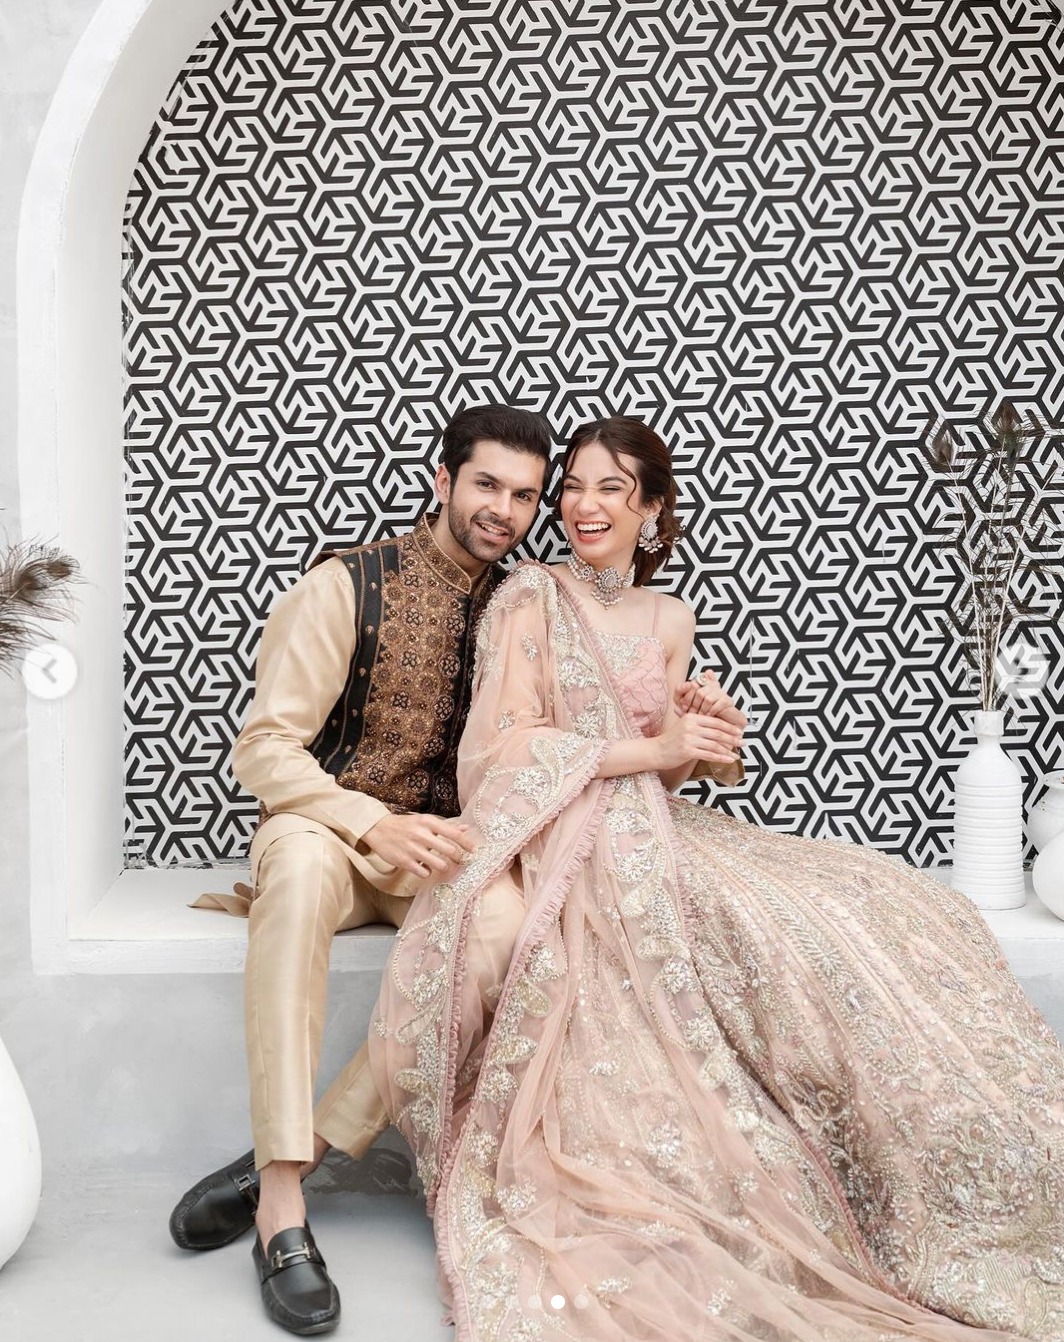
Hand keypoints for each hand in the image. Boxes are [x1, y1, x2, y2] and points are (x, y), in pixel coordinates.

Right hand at [361, 813, 476, 878]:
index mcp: (429, 823)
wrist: (378, 829)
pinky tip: (423, 866)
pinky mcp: (405, 862)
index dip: (467, 844)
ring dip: (444, 867)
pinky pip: (424, 873)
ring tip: (441, 864)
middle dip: (459, 859)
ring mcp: (413, 849)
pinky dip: (427, 872)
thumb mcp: (425, 821)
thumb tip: (467, 828)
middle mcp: (422, 835)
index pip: (454, 834)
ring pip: (440, 865)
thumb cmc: (405, 825)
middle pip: (450, 851)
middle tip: (461, 861)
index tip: (475, 851)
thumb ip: (446, 826)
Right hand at [654, 707, 743, 771]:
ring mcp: (689, 739)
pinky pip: (709, 755)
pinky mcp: (688, 751)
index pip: (715, 721)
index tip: (739, 731)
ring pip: (715, 745)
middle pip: (718, 732)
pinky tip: (728, 760)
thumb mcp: (685, 727)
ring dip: (728, 750)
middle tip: (743, 742)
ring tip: (737, 754)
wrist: (656, 751)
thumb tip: (722, 731)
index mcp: (692, 717)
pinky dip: (721, 758)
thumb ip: (700, 726)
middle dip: (733, 738)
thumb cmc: (672, 740)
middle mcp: (691, 726)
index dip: (730, 727)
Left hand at [675, 669, 746, 733]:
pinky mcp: (727, 700)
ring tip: (700, 716)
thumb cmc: (708, 722)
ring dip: (700, 708)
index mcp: (700, 687)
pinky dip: (710, 711)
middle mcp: (710, 686)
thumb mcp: (691, 716)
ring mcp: (719, 692)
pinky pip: (715, 703)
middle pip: (695, 687)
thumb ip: (683, 711)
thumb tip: (676, 709)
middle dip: (690, 702)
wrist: (725, 730)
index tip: (683, 706)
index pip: (688, 683)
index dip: (682, 692)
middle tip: (690, 713)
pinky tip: (708, 717)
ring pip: (704, 695)